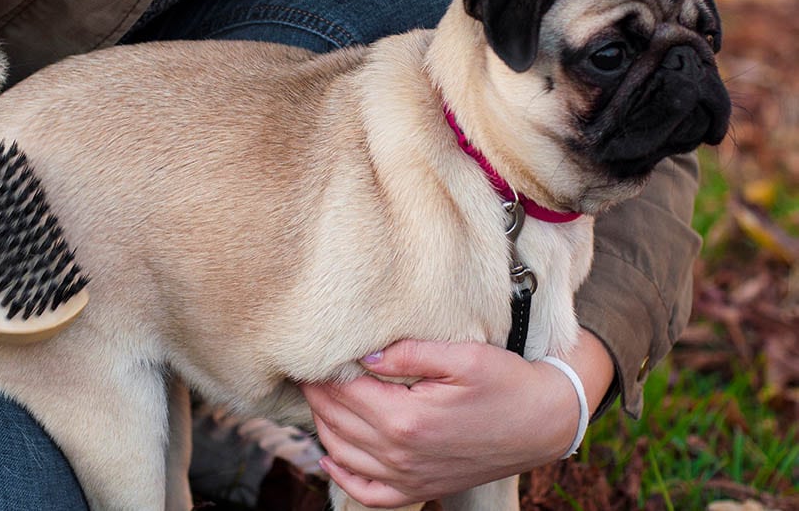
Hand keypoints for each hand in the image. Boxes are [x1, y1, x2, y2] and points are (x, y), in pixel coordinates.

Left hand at [300, 333, 613, 507]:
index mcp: (407, 418)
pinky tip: (331, 455)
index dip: (322, 374)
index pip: (345, 394)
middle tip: (304, 371)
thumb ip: (410, 354)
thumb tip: (364, 357)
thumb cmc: (506, 382)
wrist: (544, 422)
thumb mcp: (462, 357)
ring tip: (316, 399)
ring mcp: (410, 477)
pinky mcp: (421, 488)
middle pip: (338, 423)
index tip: (308, 355)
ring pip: (345, 455)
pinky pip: (370, 493)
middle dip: (316, 396)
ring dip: (323, 427)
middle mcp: (401, 454)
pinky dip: (343, 476)